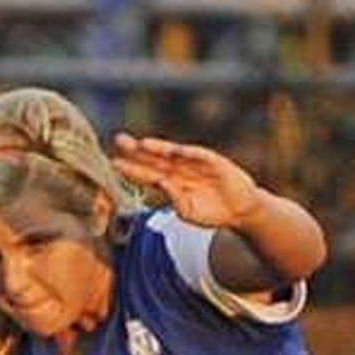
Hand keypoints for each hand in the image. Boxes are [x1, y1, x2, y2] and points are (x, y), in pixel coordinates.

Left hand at [113, 134, 264, 228]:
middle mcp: (179, 170)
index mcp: (170, 183)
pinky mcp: (214, 161)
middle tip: (119, 140)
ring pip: (173, 154)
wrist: (239, 210)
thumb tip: (161, 184)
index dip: (131, 169)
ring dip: (158, 148)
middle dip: (137, 150)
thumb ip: (176, 201)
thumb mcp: (190, 214)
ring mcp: (195, 164)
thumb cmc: (211, 213)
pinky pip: (200, 156)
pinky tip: (177, 151)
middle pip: (154, 158)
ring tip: (142, 144)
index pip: (146, 174)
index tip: (114, 164)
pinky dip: (190, 153)